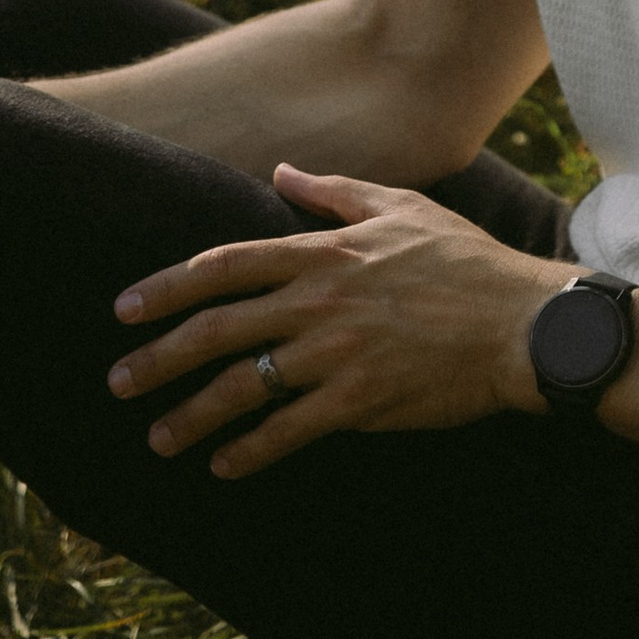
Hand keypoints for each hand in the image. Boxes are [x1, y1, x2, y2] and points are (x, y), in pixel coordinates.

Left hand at [107, 165, 571, 478]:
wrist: (520, 322)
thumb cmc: (464, 260)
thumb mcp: (402, 207)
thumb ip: (334, 193)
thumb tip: (280, 173)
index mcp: (327, 253)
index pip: (226, 266)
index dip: (168, 286)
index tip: (125, 308)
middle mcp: (321, 301)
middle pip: (218, 329)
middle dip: (159, 357)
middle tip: (118, 382)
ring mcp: (337, 354)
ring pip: (243, 387)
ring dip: (193, 415)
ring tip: (159, 437)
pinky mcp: (359, 400)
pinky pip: (287, 431)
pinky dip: (249, 452)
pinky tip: (224, 465)